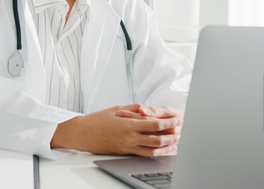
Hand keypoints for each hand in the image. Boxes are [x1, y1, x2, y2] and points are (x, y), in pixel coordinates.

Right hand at [51, 104, 181, 156]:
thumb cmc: (97, 120)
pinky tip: (162, 150)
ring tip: (176, 142)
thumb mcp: (116, 109)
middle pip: (157, 138)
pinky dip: (155, 153)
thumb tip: (147, 108)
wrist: (82, 134)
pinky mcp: (124, 152)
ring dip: (166, 146)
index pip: (154, 124)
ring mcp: (127, 147)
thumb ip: (134, 109)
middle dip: (171, 134)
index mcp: (128, 124)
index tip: (177, 119)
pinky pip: (144, 154)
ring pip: (152, 149)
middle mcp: (129, 137)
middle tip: (181, 131)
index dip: (168, 122)